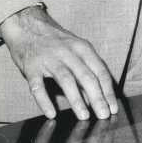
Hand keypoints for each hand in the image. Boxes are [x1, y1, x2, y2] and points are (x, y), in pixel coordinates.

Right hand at [0, 6, 117, 120]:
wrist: (27, 26)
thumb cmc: (56, 42)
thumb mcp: (75, 48)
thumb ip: (86, 67)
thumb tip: (99, 94)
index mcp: (83, 48)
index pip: (100, 71)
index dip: (108, 90)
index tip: (114, 107)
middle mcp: (68, 52)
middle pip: (87, 77)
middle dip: (97, 98)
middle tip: (104, 115)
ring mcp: (49, 59)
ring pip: (66, 80)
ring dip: (77, 100)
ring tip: (84, 117)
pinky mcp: (31, 67)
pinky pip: (38, 87)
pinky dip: (45, 101)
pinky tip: (51, 114)